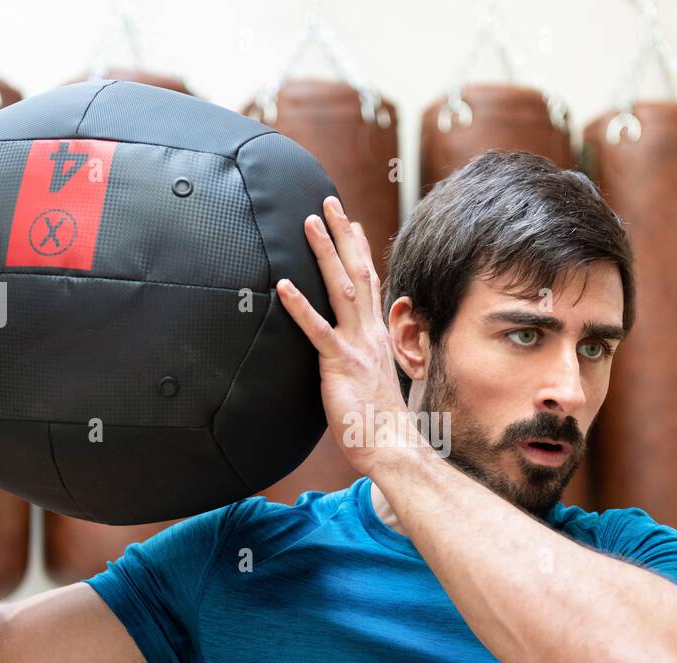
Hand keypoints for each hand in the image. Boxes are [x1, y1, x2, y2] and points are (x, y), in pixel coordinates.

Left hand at [278, 196, 416, 476]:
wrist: (392, 447)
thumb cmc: (379, 422)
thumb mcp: (371, 380)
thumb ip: (362, 358)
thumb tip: (355, 352)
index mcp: (377, 336)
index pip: (370, 282)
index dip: (360, 250)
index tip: (352, 222)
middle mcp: (370, 333)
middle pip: (358, 272)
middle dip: (343, 235)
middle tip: (329, 201)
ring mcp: (357, 347)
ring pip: (342, 289)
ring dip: (325, 253)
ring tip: (310, 222)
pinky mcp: (341, 365)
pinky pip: (318, 331)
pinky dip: (301, 307)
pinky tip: (284, 286)